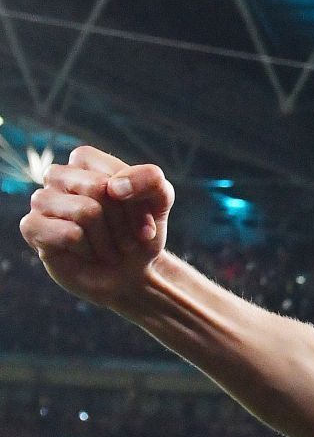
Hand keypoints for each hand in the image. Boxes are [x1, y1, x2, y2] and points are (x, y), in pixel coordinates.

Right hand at [19, 147, 173, 310]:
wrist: (130, 275)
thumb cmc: (140, 234)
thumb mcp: (159, 202)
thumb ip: (151, 180)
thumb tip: (113, 187)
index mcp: (84, 161)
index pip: (114, 173)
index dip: (135, 204)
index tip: (143, 222)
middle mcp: (58, 175)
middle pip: (99, 189)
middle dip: (123, 223)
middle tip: (124, 240)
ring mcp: (41, 200)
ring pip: (86, 211)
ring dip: (108, 240)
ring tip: (107, 249)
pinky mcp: (31, 227)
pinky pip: (68, 234)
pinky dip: (88, 250)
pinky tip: (86, 254)